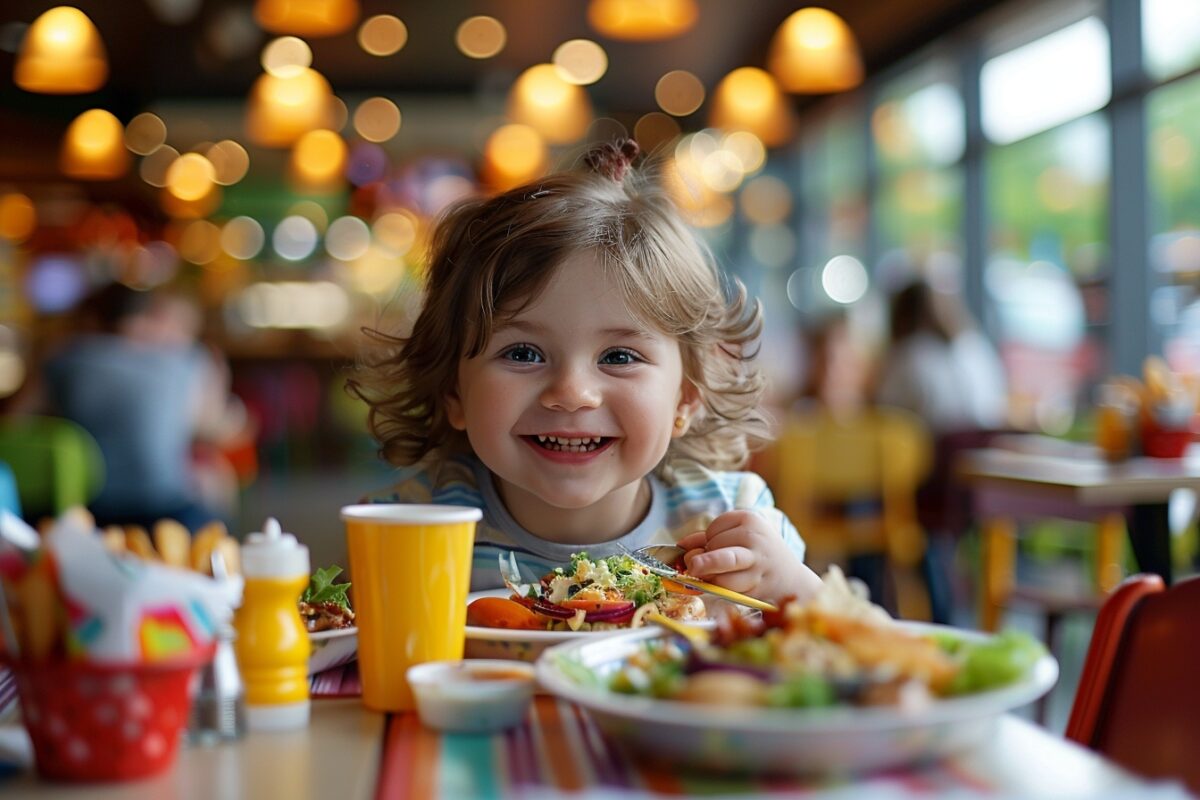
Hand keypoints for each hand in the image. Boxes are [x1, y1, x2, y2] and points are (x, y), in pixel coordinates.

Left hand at [676, 510, 820, 602]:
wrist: (790, 577)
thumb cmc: (757, 552)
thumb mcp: (738, 535)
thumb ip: (708, 538)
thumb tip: (681, 545)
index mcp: (750, 519)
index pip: (715, 528)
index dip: (709, 538)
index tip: (717, 543)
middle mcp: (755, 539)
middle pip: (717, 549)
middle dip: (701, 561)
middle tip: (693, 566)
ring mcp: (758, 564)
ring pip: (722, 574)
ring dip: (709, 577)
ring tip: (709, 576)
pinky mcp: (758, 586)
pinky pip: (729, 590)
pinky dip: (719, 589)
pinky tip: (723, 585)